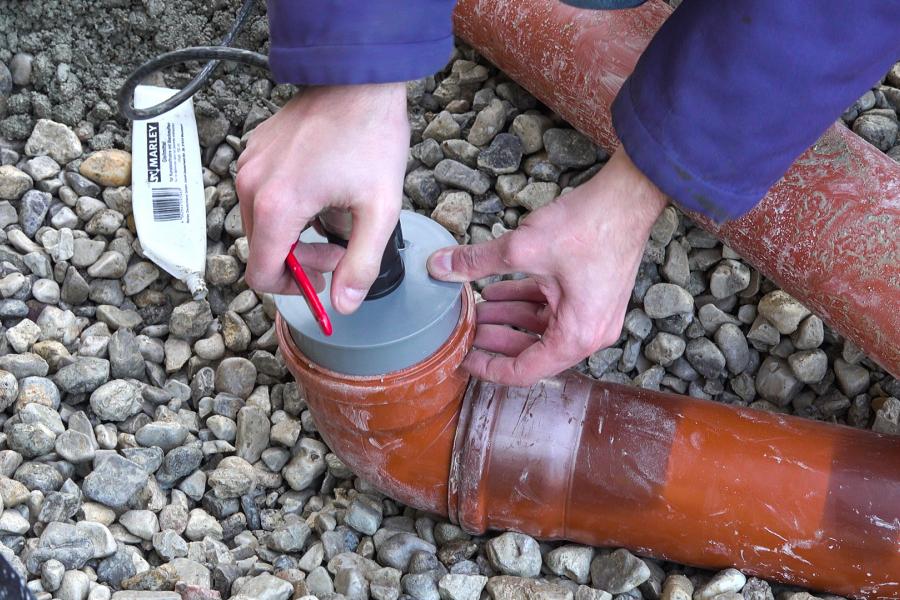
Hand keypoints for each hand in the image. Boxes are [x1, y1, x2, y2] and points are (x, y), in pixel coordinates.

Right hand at [236, 83, 409, 313]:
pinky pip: (262, 194)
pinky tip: (322, 190)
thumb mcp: (379, 210)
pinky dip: (287, 205)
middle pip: (262, 249)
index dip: (292, 288)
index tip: (325, 278)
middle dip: (300, 258)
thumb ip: (360, 264)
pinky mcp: (255, 149)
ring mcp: (249, 164)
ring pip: (261, 223)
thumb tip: (342, 306)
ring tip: (335, 214)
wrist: (359, 79)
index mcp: (276, 206)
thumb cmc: (372, 138)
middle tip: (342, 245)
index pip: (260, 274)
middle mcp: (251, 185)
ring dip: (295, 232)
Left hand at [427, 146, 666, 385]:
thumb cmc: (589, 226)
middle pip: (532, 351)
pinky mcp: (591, 294)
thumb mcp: (522, 247)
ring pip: (540, 327)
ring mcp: (593, 314)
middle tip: (463, 329)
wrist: (630, 195)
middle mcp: (589, 333)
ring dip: (508, 317)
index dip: (488, 368)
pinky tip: (495, 290)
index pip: (525, 371)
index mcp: (577, 336)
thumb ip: (477, 262)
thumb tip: (438, 267)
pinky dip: (525, 300)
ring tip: (475, 307)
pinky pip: (552, 308)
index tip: (463, 359)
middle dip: (494, 339)